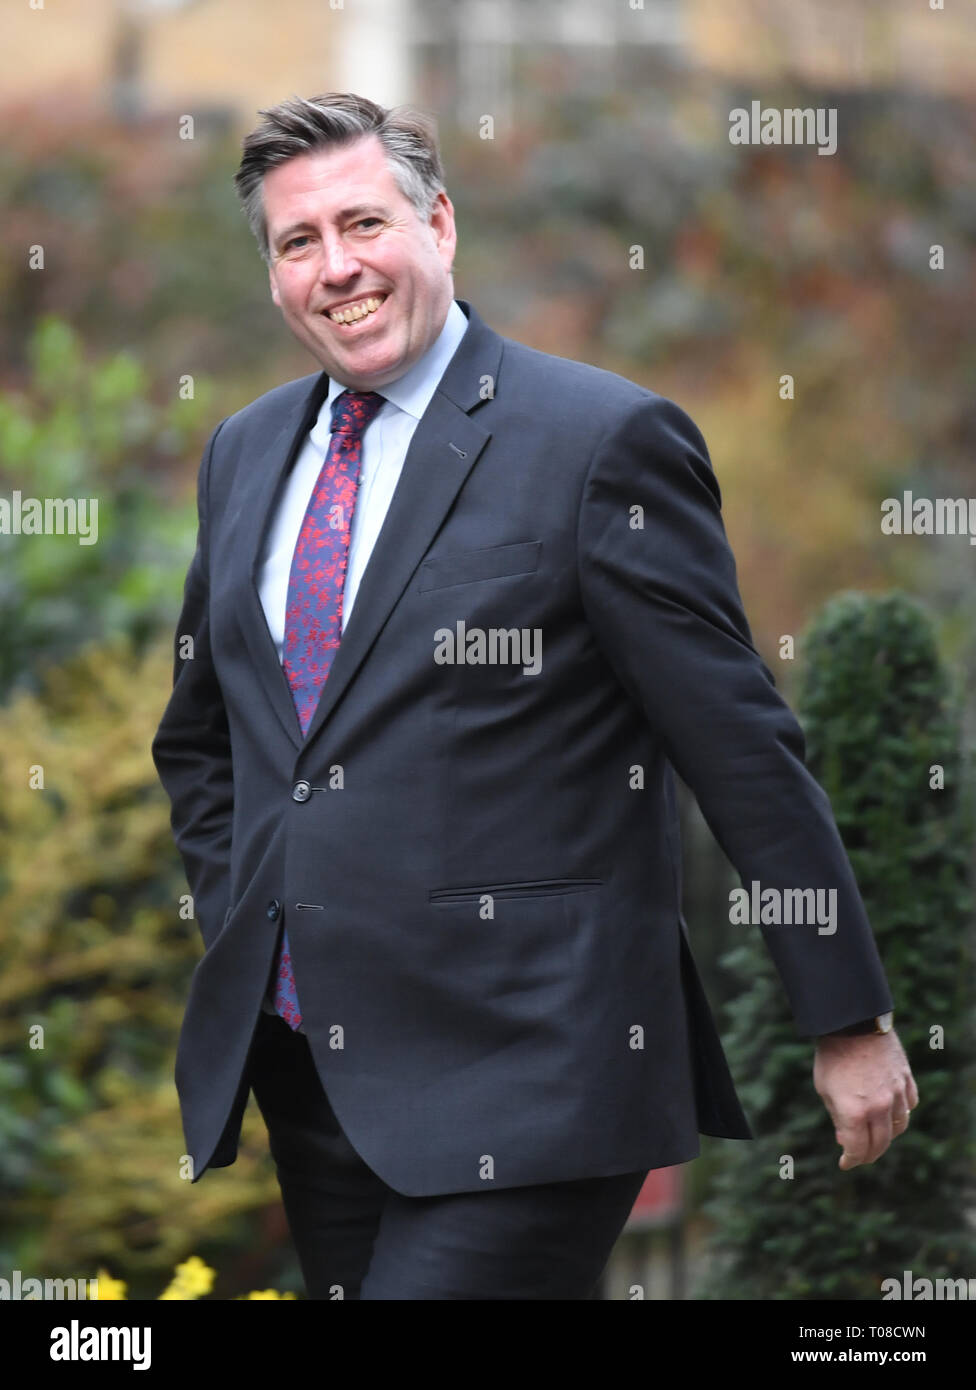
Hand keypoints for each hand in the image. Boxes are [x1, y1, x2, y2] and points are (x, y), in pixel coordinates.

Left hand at [813, 1029, 918, 1169]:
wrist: (852, 1023)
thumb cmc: (832, 1055)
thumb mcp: (824, 1088)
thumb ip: (837, 1117)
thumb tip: (844, 1139)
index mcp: (854, 1112)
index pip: (857, 1149)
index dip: (850, 1160)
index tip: (844, 1163)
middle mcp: (879, 1107)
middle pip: (880, 1144)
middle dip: (868, 1154)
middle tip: (860, 1156)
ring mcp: (895, 1094)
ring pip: (898, 1128)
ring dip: (886, 1136)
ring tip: (875, 1136)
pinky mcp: (905, 1080)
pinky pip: (909, 1106)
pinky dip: (901, 1115)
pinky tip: (890, 1114)